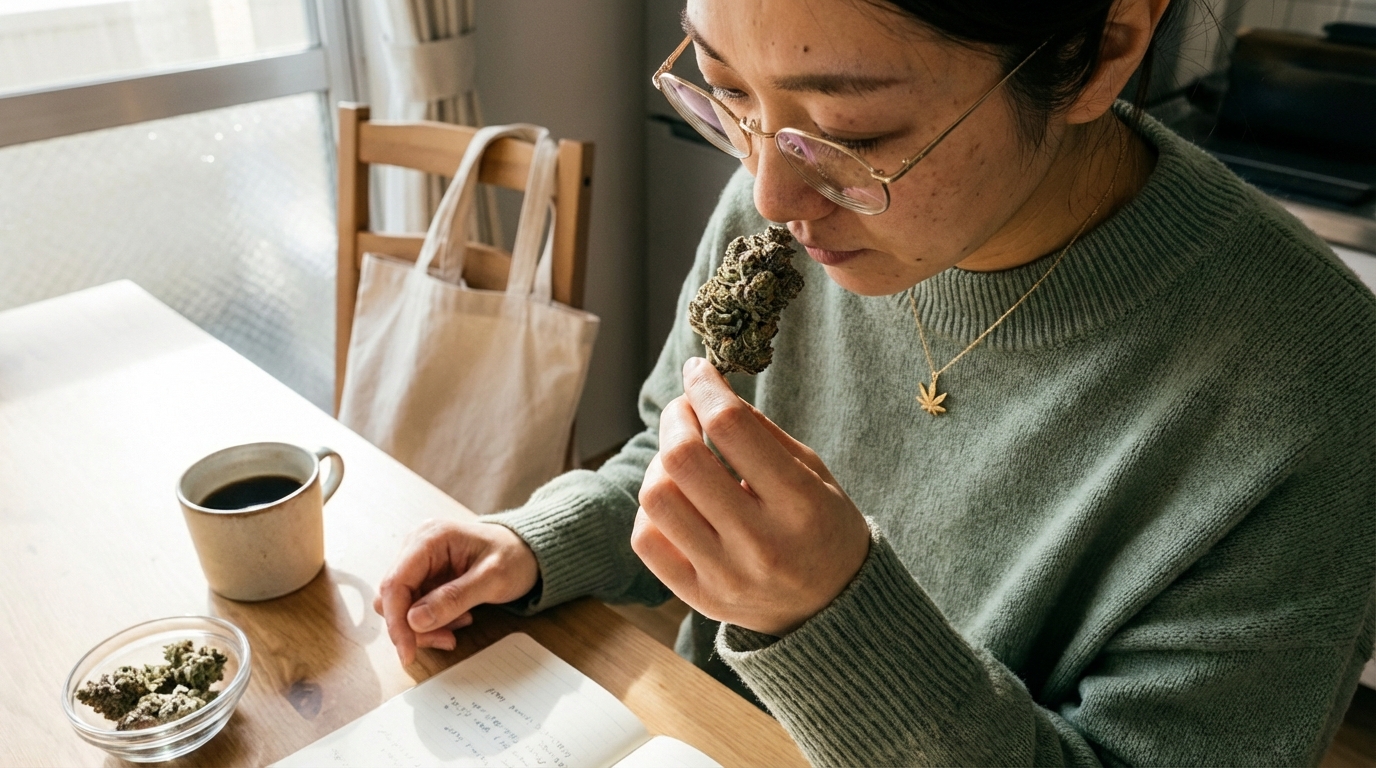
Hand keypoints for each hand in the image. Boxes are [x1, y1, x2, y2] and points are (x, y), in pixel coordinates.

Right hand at [373, 519, 538, 665]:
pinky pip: (417, 608)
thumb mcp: (492, 579)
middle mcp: (417, 547)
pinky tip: (461, 617)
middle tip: (448, 639)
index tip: (408, 653)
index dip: (396, 622)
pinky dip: (435, 620)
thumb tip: (414, 620)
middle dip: (415, 626)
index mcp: (430, 538)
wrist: (528, 552)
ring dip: (427, 626)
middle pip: (394, 598)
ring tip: (463, 622)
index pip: (395, 583)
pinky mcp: (426, 577)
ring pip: (403, 607)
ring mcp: (420, 563)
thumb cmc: (515, 557)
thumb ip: (454, 598)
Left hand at [632, 357, 870, 636]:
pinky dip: (652, 508)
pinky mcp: (699, 599)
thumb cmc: (823, 527)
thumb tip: (707, 389)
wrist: (831, 609)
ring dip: (659, 463)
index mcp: (800, 503)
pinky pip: (646, 539)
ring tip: (680, 458)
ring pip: (656, 498)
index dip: (705, 388)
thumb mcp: (813, 472)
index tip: (697, 372)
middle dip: (675, 418)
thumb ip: (761, 432)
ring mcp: (725, 576)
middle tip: (684, 410)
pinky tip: (676, 499)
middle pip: (683, 460)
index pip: (732, 428)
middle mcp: (761, 543)